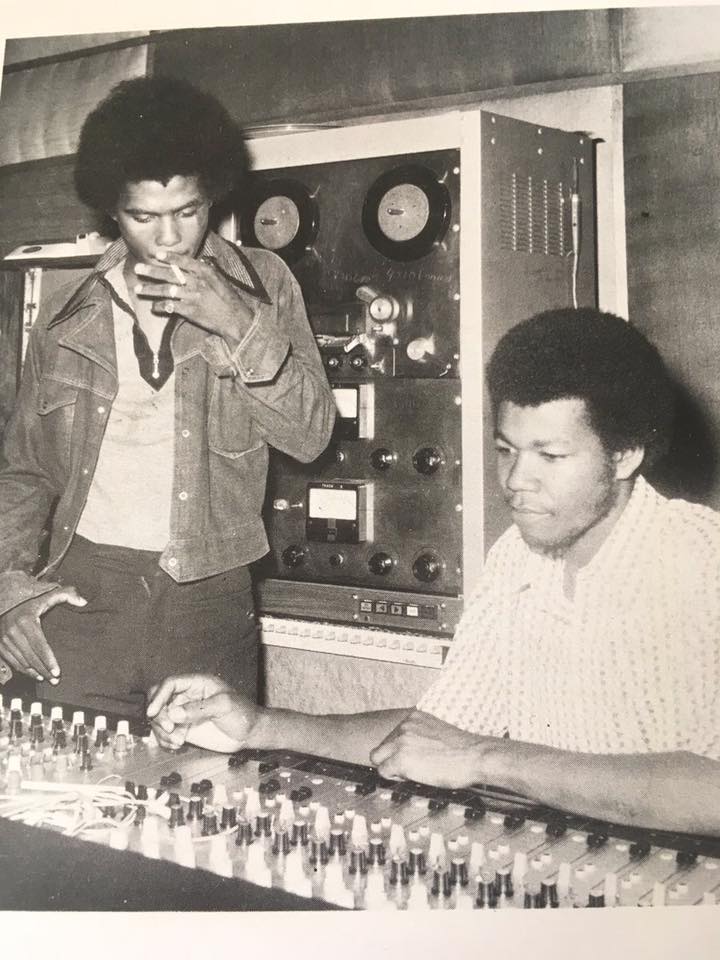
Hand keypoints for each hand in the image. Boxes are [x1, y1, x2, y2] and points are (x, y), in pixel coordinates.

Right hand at [0, 586, 86, 682]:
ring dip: (35, 672)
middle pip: (32, 657)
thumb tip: (84, 602)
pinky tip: (35, 675)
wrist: (5, 601)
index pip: (40, 646)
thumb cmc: (31, 601)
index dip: (49, 660)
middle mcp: (13, 632)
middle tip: (56, 680)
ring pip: (22, 662)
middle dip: (44, 670)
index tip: (58, 672)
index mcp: (26, 621)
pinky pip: (13, 662)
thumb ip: (66, 594)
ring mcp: (5, 640)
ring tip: (48, 679)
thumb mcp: (47, 595)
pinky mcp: (0, 645)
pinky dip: (24, 670)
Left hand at [133, 252, 252, 342]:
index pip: (184, 261)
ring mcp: (192, 297)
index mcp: (205, 272)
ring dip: (150, 290)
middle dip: (151, 271)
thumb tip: (197, 262)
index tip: (157, 254)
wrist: (235, 319)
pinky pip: (170, 307)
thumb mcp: (220, 280)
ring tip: (138, 289)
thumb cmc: (228, 299)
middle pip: (170, 275)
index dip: (169, 257)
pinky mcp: (190, 311)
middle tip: (138, 269)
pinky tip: (153, 307)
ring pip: (166, 291)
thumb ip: (206, 270)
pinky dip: (160, 307)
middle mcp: (197, 282)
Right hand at [146, 673, 260, 752]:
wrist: (250, 733)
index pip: (170, 684)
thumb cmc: (242, 714)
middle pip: (159, 700)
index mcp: (197, 684)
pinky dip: (165, 740)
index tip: (153, 712)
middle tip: (169, 729)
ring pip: (160, 718)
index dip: (159, 696)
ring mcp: (185, 713)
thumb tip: (173, 713)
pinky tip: (176, 746)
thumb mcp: (223, 706)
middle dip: (158, 715)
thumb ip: (198, 709)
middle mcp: (188, 697)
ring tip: (177, 741)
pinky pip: (166, 733)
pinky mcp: (185, 729)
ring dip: (162, 731)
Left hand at [369, 710, 496, 788]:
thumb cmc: (463, 750)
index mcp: (414, 717)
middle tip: (409, 769)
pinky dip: (394, 777)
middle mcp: (405, 726)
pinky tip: (412, 778)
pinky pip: (383, 771)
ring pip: (378, 758)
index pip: (392, 736)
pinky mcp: (401, 758)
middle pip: (382, 746)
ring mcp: (401, 741)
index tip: (410, 759)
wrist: (475, 756)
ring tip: (414, 773)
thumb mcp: (437, 732)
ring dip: (392, 768)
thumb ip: (420, 736)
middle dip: (391, 759)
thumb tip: (410, 750)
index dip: (399, 751)